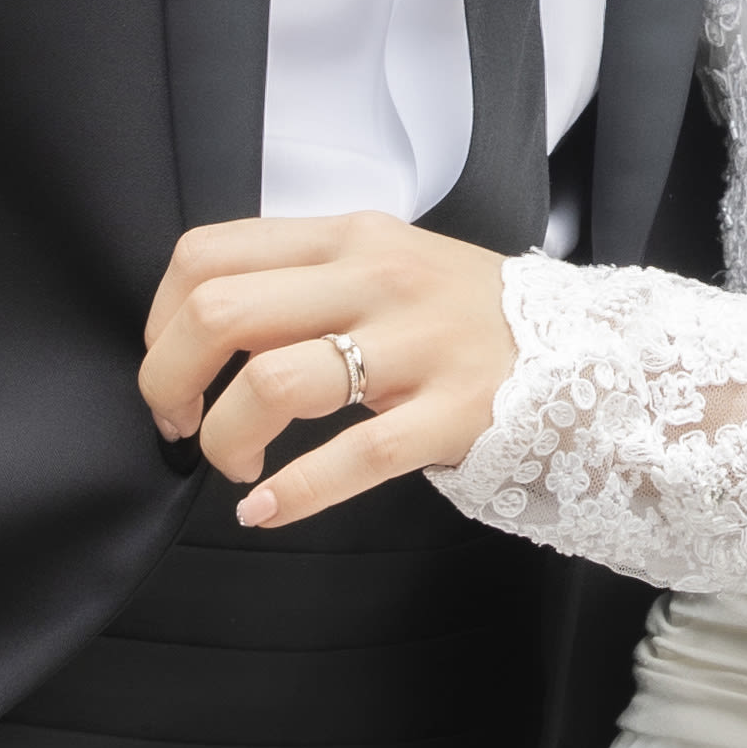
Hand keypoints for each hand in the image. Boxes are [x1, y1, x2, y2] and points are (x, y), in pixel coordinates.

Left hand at [137, 214, 518, 523]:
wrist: (585, 348)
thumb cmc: (460, 313)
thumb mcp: (383, 263)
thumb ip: (303, 278)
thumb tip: (198, 331)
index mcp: (348, 237)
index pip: (208, 254)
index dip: (161, 320)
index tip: (169, 368)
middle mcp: (376, 279)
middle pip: (221, 313)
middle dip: (171, 383)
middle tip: (182, 425)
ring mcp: (417, 345)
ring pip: (274, 382)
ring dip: (226, 438)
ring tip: (235, 466)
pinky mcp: (451, 413)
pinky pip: (353, 457)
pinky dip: (291, 493)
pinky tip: (264, 510)